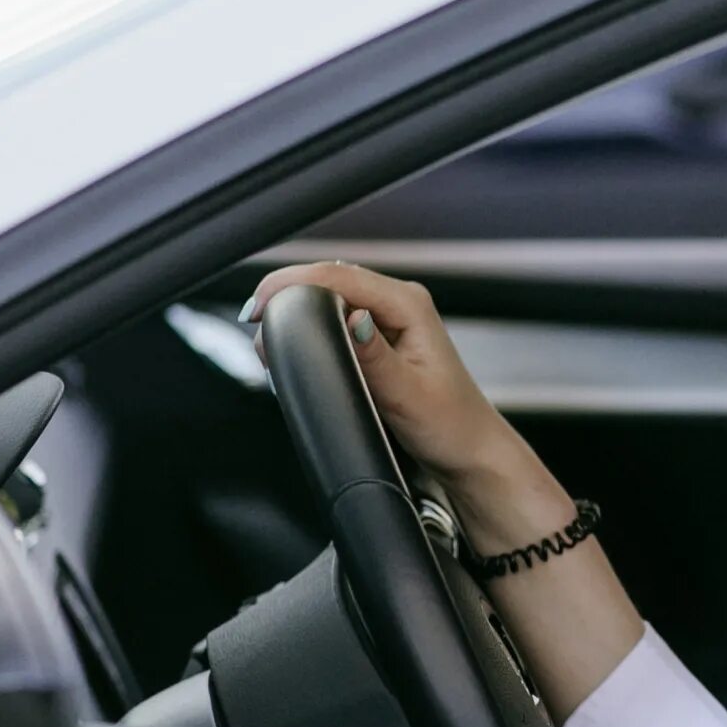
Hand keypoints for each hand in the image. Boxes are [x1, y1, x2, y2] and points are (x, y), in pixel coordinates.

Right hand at [238, 261, 523, 492]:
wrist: (468, 451)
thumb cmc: (449, 426)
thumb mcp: (407, 395)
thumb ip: (375, 357)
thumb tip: (351, 319)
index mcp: (409, 305)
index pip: (338, 275)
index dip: (291, 284)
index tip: (258, 309)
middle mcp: (399, 302)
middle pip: (328, 279)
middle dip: (287, 297)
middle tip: (258, 330)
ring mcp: (389, 318)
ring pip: (328, 297)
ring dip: (296, 312)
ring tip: (272, 343)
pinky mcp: (379, 336)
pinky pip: (335, 318)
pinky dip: (310, 328)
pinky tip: (297, 349)